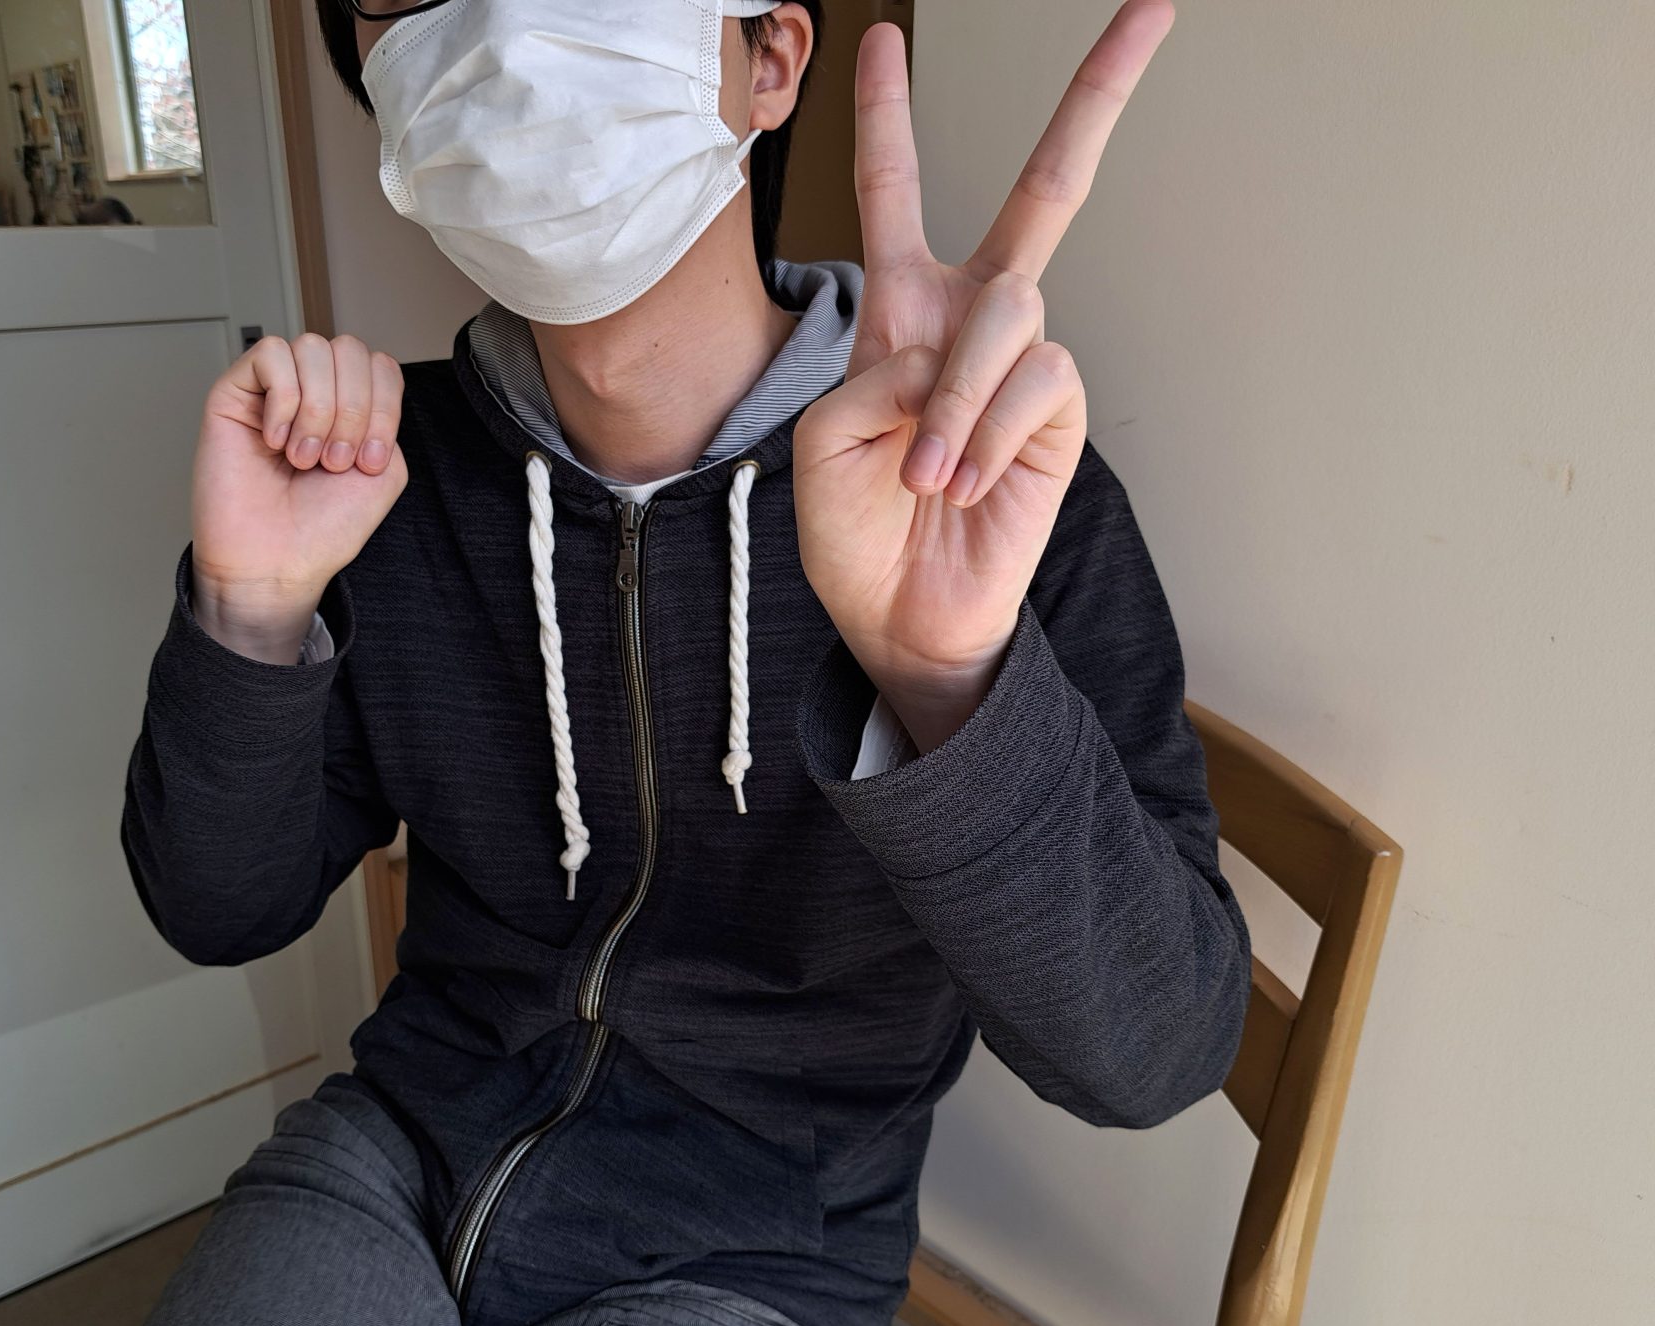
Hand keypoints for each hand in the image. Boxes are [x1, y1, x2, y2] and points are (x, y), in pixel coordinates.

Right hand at [190, 332, 408, 661]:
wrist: (273, 562)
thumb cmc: (321, 528)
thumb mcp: (384, 473)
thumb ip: (387, 417)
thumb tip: (366, 379)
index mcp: (350, 408)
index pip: (380, 365)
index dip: (383, 408)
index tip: (369, 461)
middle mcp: (314, 392)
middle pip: (350, 349)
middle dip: (353, 410)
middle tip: (332, 462)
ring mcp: (274, 389)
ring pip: (312, 347)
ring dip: (318, 409)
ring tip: (303, 457)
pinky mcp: (234, 391)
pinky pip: (270, 354)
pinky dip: (283, 399)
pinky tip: (275, 440)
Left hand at [794, 2, 1173, 750]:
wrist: (901, 614)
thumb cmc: (856, 530)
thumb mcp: (824, 441)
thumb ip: (875, 375)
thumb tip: (953, 348)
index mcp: (898, 310)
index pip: (894, 195)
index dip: (887, 118)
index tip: (881, 38)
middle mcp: (970, 318)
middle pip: (1044, 186)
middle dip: (1097, 97)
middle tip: (1152, 8)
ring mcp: (1024, 360)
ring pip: (1009, 310)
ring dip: (954, 399)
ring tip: (926, 475)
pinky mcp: (1061, 408)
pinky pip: (1036, 374)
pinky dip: (984, 429)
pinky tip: (960, 482)